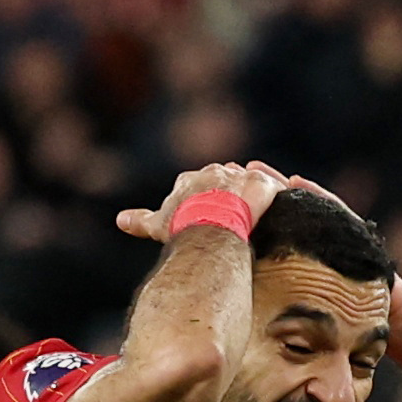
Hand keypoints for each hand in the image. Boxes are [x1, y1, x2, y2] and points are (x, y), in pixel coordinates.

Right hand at [111, 161, 286, 243]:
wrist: (208, 229)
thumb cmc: (181, 227)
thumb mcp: (158, 224)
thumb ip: (140, 220)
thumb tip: (120, 219)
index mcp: (192, 178)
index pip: (199, 182)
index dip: (203, 196)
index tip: (206, 210)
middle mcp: (216, 171)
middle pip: (226, 179)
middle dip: (230, 192)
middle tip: (236, 212)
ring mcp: (240, 177)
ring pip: (250, 182)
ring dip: (255, 194)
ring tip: (259, 212)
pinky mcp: (264, 186)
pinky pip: (275, 189)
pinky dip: (278, 196)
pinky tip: (281, 208)